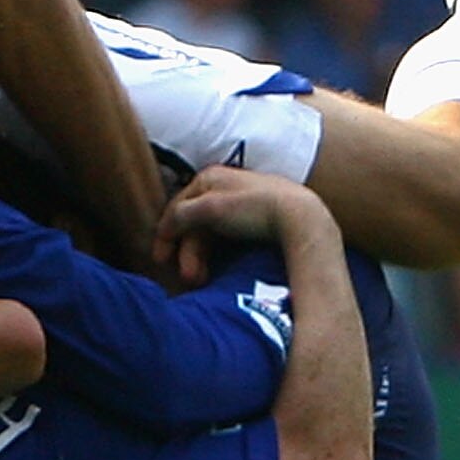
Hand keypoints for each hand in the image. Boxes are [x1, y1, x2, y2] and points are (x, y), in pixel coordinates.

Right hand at [157, 164, 331, 282]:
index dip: (165, 234)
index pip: (176, 207)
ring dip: (201, 258)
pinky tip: (217, 269)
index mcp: (209, 178)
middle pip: (193, 223)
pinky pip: (225, 237)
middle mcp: (221, 187)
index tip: (160, 260)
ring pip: (210, 233)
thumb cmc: (252, 208)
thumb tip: (165, 227)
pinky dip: (217, 254)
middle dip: (187, 253)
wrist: (299, 217)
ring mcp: (238, 203)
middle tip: (188, 278)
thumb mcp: (210, 208)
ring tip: (202, 281)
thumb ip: (181, 216)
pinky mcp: (254, 218)